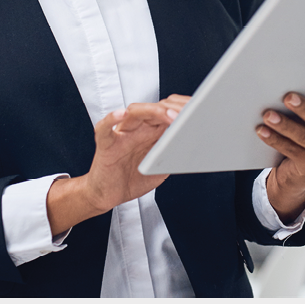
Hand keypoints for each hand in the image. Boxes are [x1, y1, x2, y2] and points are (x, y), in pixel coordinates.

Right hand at [46, 95, 188, 233]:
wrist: (107, 194)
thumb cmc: (131, 179)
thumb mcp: (160, 169)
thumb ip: (172, 156)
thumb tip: (193, 147)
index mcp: (151, 132)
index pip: (167, 112)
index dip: (182, 109)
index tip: (199, 110)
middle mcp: (137, 129)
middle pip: (154, 108)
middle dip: (172, 108)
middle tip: (188, 112)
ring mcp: (121, 134)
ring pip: (134, 112)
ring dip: (152, 111)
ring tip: (168, 114)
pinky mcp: (106, 144)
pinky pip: (105, 128)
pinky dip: (111, 119)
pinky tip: (121, 114)